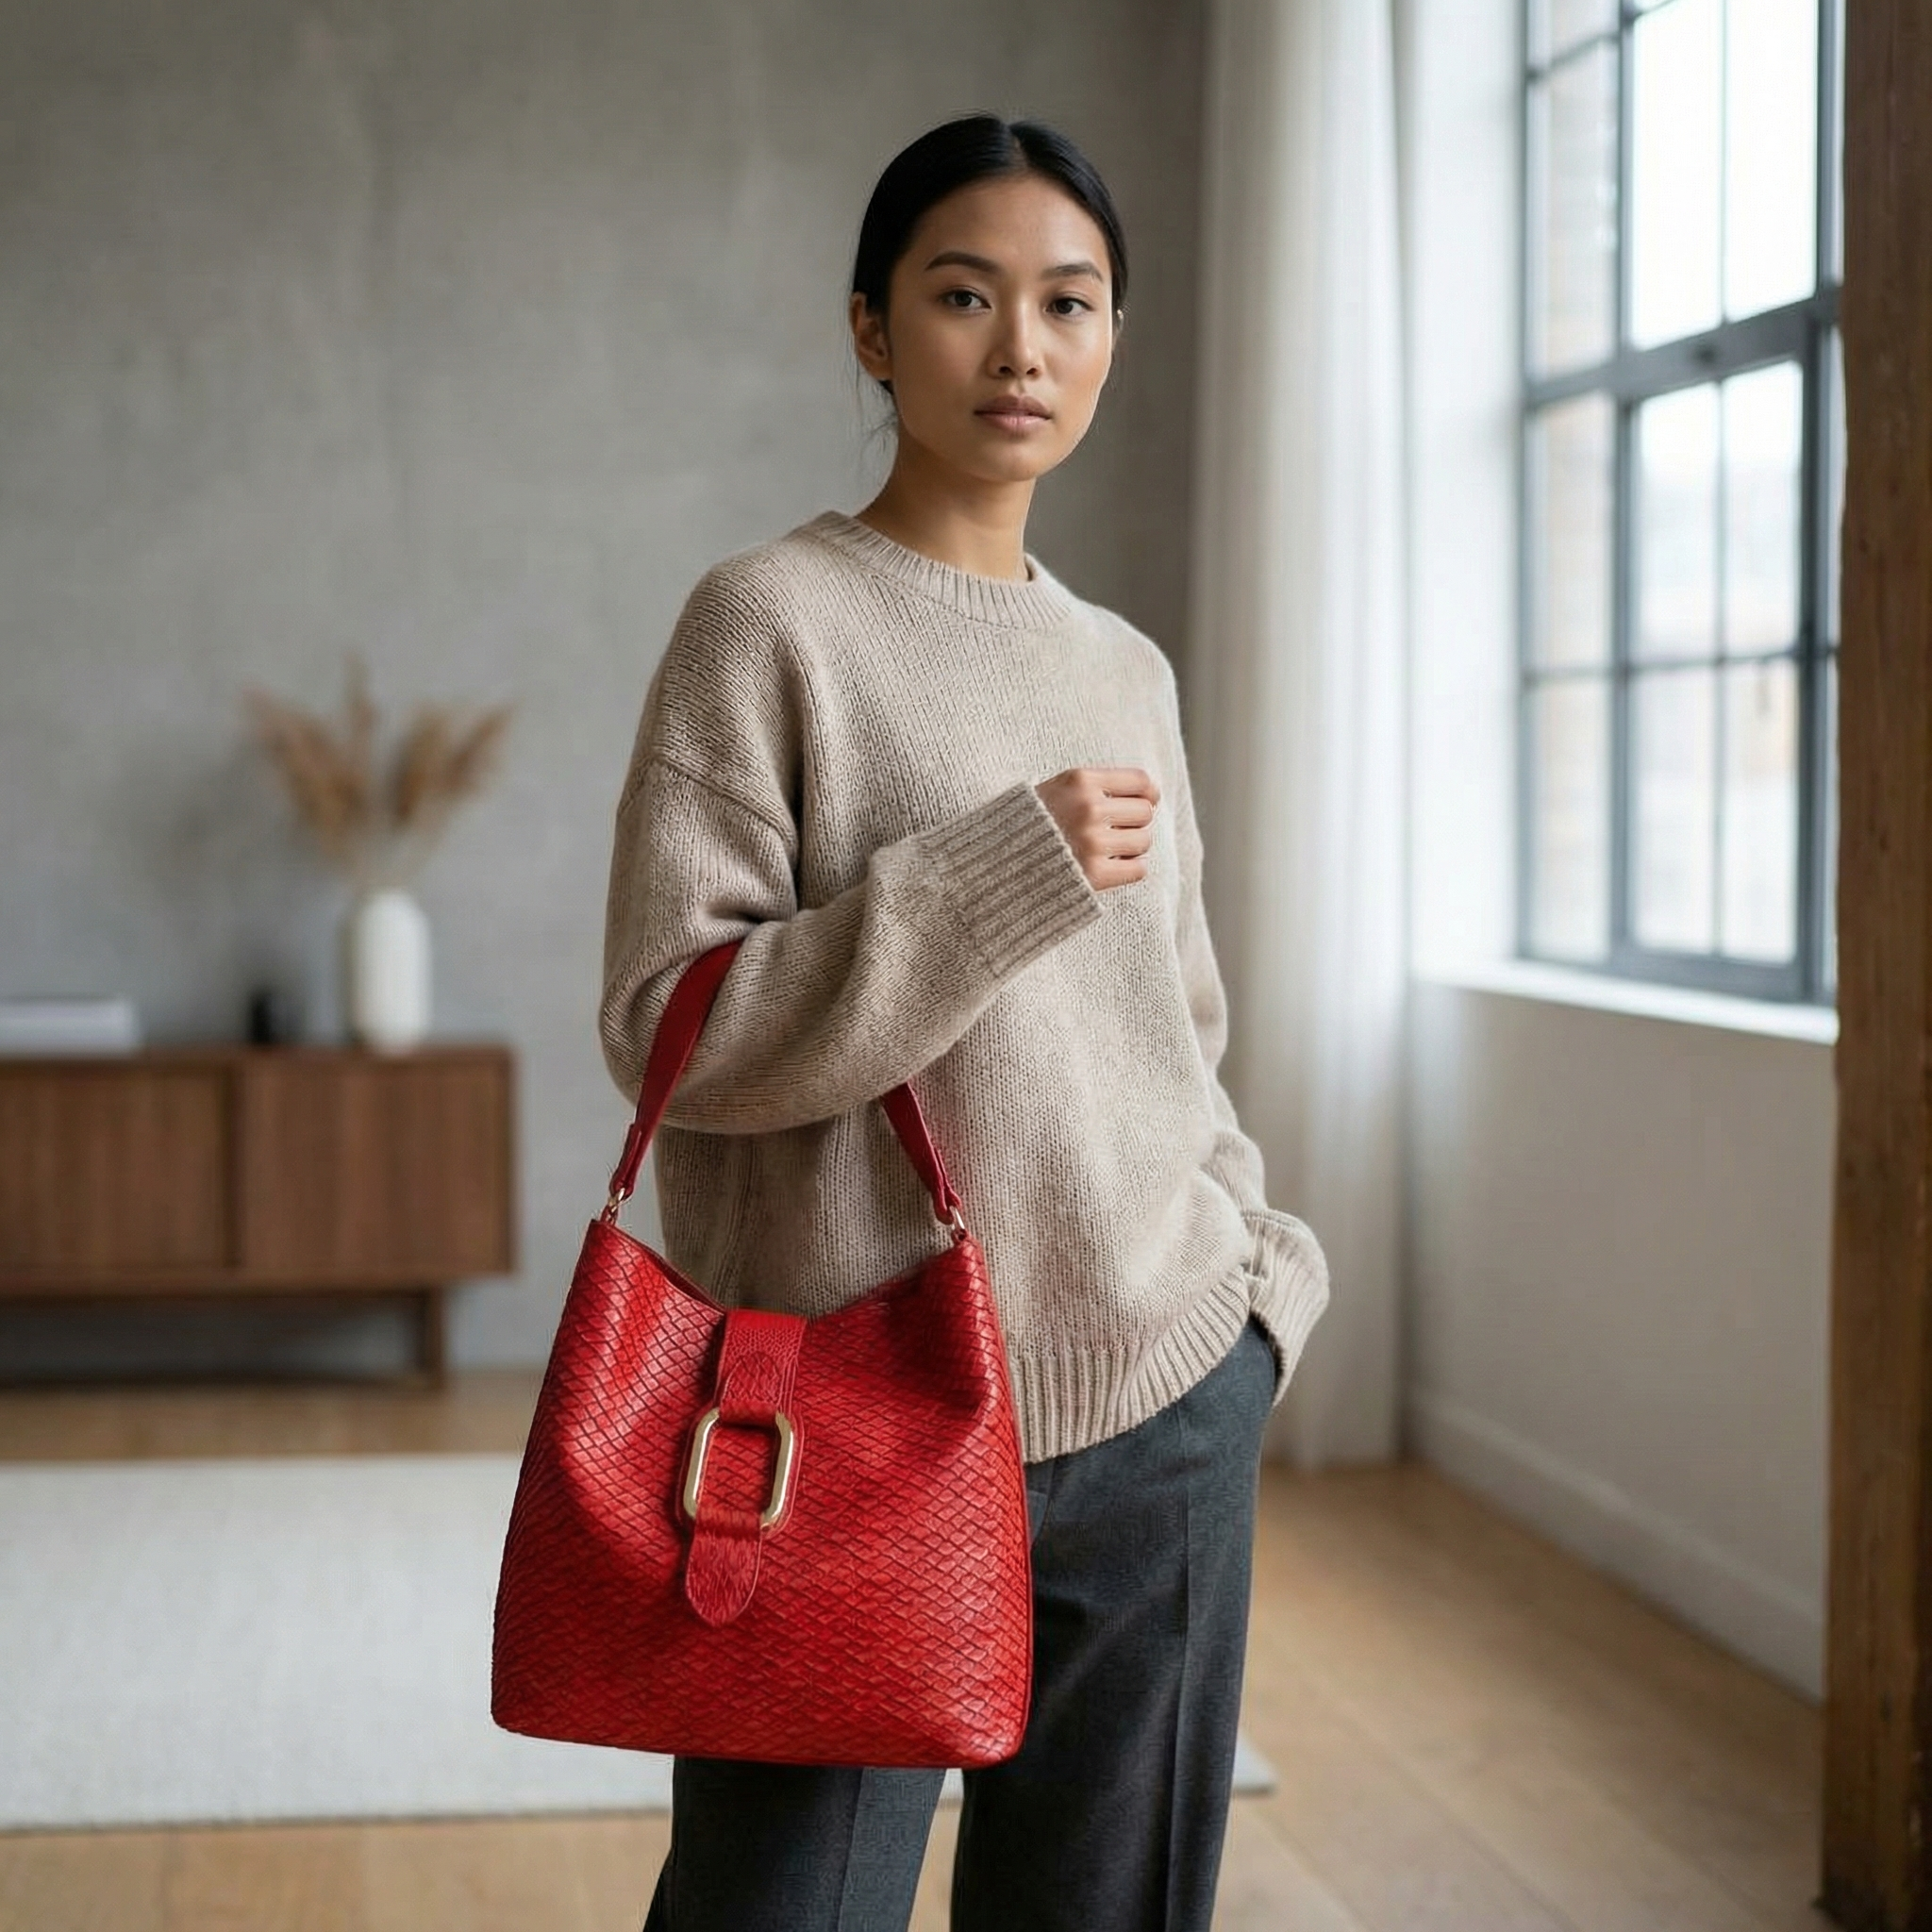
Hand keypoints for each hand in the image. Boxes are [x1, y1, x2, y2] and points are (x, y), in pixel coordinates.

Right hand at [1033, 766, 1161, 890]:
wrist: (993, 862)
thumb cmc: (1029, 824)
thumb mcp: (1056, 788)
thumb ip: (1095, 786)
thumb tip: (1151, 793)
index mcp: (1079, 780)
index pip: (1140, 781)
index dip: (1148, 793)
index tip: (1144, 802)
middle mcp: (1088, 808)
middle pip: (1144, 812)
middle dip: (1134, 822)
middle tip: (1116, 830)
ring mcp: (1092, 842)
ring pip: (1143, 841)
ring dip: (1132, 848)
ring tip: (1110, 850)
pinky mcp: (1094, 875)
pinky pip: (1138, 869)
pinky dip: (1129, 869)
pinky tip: (1109, 867)